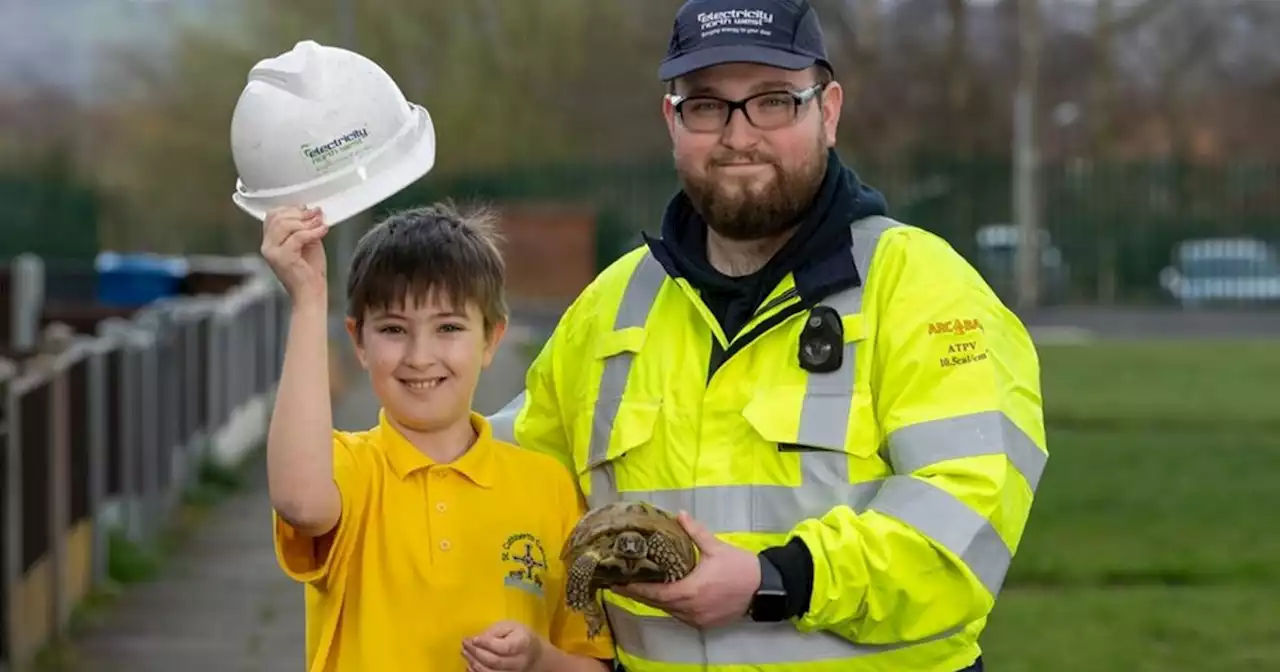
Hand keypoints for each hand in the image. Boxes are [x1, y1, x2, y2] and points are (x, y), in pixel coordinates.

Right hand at [260, 206, 328, 301]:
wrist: (310, 293)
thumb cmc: (309, 272)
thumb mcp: (307, 243)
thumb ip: (304, 227)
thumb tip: (311, 211)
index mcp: (270, 241)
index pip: (272, 216)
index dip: (290, 209)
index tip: (307, 209)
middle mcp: (267, 246)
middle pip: (278, 218)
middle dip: (300, 213)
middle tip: (317, 214)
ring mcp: (272, 252)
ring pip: (286, 225)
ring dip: (306, 221)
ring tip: (320, 222)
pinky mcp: (282, 258)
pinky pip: (298, 237)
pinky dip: (313, 231)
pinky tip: (323, 230)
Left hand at [462, 620, 543, 671]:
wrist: (536, 656)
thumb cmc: (520, 637)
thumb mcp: (511, 626)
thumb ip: (495, 631)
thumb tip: (477, 639)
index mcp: (523, 643)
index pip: (504, 647)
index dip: (486, 644)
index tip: (473, 639)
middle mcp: (520, 662)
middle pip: (495, 662)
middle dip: (476, 653)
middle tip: (464, 644)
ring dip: (474, 664)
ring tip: (465, 652)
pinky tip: (469, 665)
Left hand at [612, 511, 760, 628]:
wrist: (764, 588)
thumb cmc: (740, 567)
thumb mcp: (716, 547)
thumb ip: (695, 532)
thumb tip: (679, 514)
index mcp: (690, 591)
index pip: (655, 593)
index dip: (635, 589)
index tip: (619, 583)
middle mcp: (690, 609)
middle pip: (658, 604)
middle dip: (640, 594)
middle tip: (623, 583)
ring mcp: (697, 619)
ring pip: (669, 611)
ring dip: (656, 600)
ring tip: (641, 587)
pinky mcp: (705, 623)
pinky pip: (681, 615)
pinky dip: (671, 606)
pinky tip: (666, 596)